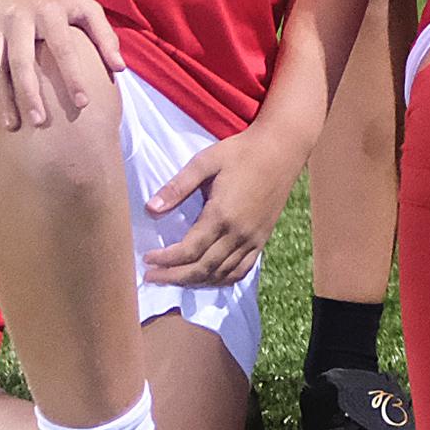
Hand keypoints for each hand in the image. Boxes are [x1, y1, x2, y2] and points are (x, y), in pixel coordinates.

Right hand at [0, 0, 124, 131]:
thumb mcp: (84, 5)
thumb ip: (104, 35)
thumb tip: (119, 68)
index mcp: (50, 11)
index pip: (63, 47)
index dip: (73, 76)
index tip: (83, 103)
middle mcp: (19, 17)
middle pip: (21, 60)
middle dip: (29, 93)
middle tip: (40, 123)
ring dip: (1, 97)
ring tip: (12, 126)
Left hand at [142, 123, 301, 287]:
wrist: (282, 148)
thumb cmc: (241, 152)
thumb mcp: (205, 162)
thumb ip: (177, 187)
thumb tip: (150, 209)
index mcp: (222, 214)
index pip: (189, 250)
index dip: (165, 260)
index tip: (147, 259)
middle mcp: (239, 233)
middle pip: (202, 268)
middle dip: (173, 277)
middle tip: (151, 277)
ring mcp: (253, 239)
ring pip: (220, 273)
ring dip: (194, 281)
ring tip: (173, 279)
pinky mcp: (262, 239)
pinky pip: (241, 270)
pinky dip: (221, 280)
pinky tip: (206, 278)